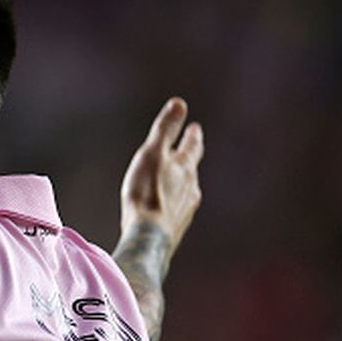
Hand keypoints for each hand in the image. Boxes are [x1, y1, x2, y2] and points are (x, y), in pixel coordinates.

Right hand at [119, 97, 204, 260]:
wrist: (149, 237)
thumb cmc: (147, 193)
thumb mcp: (152, 154)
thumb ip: (165, 130)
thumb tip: (179, 103)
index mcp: (185, 168)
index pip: (192, 146)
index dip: (192, 136)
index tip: (195, 128)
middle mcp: (191, 188)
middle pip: (192, 168)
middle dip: (189, 157)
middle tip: (190, 148)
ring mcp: (186, 209)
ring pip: (187, 190)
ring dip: (183, 181)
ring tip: (177, 179)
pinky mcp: (176, 227)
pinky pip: (177, 209)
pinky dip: (173, 202)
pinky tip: (166, 207)